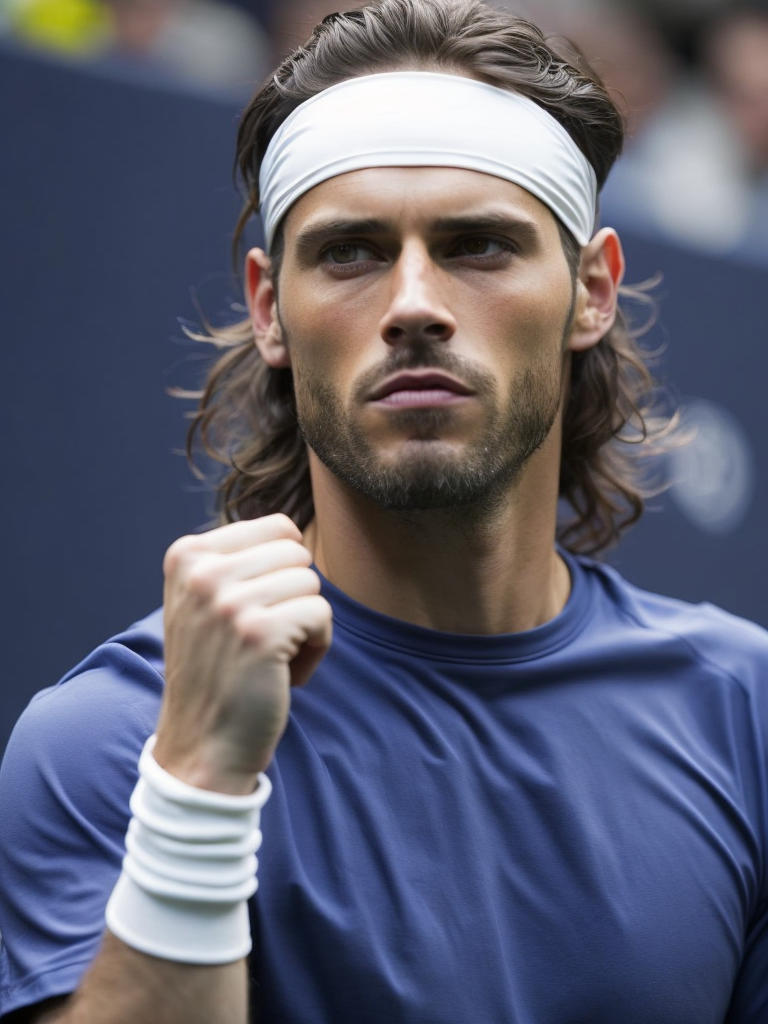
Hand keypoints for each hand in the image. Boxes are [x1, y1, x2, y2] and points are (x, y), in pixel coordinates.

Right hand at [153, 515, 331, 793]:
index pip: (278, 527)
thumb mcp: (204, 601)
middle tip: (266, 637)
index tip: (254, 612)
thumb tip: (292, 528)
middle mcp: (202, 571)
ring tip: (273, 656)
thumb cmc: (217, 671)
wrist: (202, 746)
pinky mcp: (259, 632)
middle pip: (297, 553)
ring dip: (306, 624)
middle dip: (295, 596)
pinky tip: (285, 674)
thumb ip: (237, 560)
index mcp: (187, 554)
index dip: (282, 572)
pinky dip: (317, 647)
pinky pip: (322, 614)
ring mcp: (228, 601)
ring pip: (311, 582)